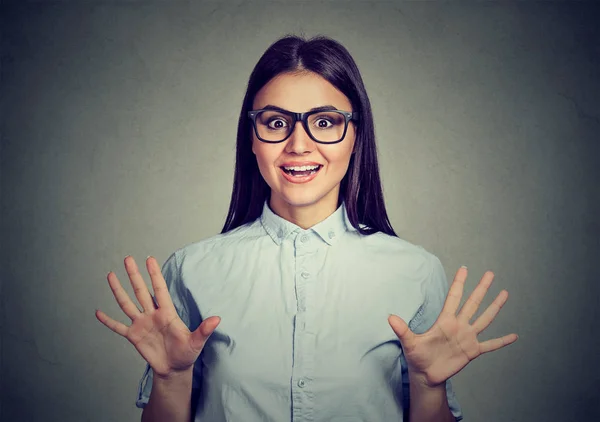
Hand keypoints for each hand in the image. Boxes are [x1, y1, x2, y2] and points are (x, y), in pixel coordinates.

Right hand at [95, 256, 219, 378]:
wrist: (174, 369)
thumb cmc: (187, 353)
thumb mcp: (196, 342)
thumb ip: (204, 330)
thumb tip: (217, 319)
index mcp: (167, 313)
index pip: (159, 289)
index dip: (154, 275)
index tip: (149, 259)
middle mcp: (152, 315)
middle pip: (141, 291)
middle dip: (134, 275)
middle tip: (128, 258)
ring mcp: (141, 324)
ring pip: (127, 304)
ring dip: (118, 290)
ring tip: (111, 275)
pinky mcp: (134, 336)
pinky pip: (118, 327)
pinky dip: (108, 321)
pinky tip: (98, 313)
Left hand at [388, 267, 517, 387]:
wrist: (426, 374)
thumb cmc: (417, 357)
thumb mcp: (409, 342)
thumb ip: (402, 329)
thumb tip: (389, 318)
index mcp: (445, 321)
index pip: (454, 297)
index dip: (459, 283)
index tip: (464, 268)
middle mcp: (459, 326)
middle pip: (473, 303)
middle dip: (481, 288)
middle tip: (490, 273)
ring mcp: (467, 338)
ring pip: (484, 319)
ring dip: (495, 307)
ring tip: (505, 294)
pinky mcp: (472, 351)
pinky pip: (490, 345)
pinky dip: (502, 341)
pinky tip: (514, 336)